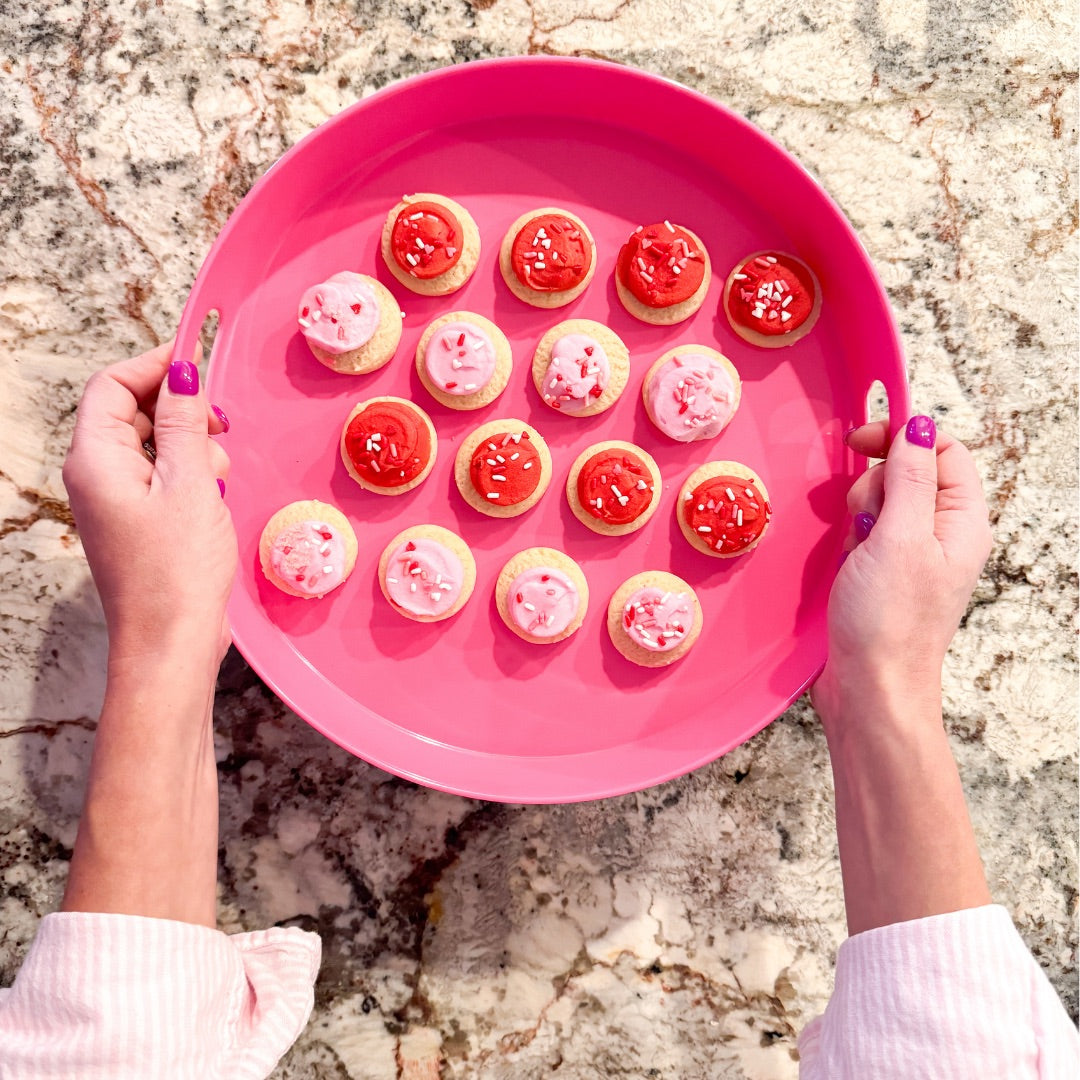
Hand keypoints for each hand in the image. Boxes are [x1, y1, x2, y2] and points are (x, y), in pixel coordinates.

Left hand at [62, 342, 235, 665]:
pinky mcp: (135, 521)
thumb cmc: (176, 572)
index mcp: (95, 459)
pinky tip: (214, 496)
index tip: (197, 358)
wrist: (171, 642)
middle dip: (178, 409)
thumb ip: (183, 422)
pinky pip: (158, 476)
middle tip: (219, 425)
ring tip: (219, 473)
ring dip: (189, 445)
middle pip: (130, 412)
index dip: (154, 365)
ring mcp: (114, 500)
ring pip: (150, 444)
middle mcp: (95, 475)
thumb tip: (182, 372)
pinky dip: (189, 473)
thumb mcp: (191, 485)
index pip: (111, 385)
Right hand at [812, 416, 992, 731]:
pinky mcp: (885, 570)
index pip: (943, 450)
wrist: (869, 686)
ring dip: (858, 516)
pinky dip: (850, 539)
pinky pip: (865, 531)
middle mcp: (943, 533)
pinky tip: (848, 563)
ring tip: (857, 551)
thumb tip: (917, 425)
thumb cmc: (889, 622)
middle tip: (865, 522)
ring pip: (880, 501)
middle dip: (874, 485)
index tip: (861, 443)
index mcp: (963, 521)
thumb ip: (911, 476)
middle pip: (907, 472)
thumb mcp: (900, 538)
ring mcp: (913, 553)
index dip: (903, 438)